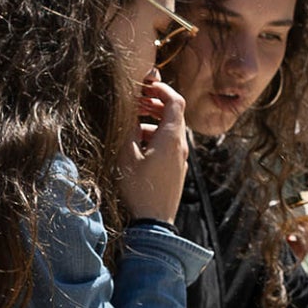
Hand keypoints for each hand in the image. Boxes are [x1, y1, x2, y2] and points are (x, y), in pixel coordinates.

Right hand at [117, 79, 189, 225]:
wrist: (154, 221)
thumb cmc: (139, 188)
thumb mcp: (126, 156)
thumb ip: (128, 129)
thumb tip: (128, 111)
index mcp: (171, 137)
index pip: (175, 101)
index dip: (162, 89)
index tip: (146, 85)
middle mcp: (181, 145)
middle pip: (173, 114)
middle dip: (154, 104)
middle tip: (135, 101)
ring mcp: (181, 158)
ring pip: (170, 129)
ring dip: (152, 121)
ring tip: (131, 125)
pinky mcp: (177, 168)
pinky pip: (169, 144)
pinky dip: (155, 136)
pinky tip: (137, 145)